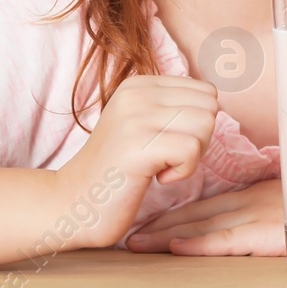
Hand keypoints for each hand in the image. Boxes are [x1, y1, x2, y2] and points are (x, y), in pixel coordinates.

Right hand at [53, 74, 219, 249]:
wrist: (71, 203)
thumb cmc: (115, 170)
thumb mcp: (141, 124)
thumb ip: (172, 108)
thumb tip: (215, 98)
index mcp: (139, 84)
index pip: (204, 91)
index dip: (197, 124)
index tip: (166, 143)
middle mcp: (136, 93)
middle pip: (209, 106)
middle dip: (199, 138)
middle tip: (167, 158)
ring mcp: (135, 117)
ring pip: (205, 125)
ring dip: (191, 156)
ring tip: (159, 166)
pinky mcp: (138, 146)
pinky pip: (192, 151)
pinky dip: (183, 172)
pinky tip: (156, 178)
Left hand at [125, 177, 285, 255]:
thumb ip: (267, 213)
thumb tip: (245, 225)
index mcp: (252, 199)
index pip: (203, 207)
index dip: (172, 216)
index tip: (145, 224)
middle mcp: (248, 205)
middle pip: (194, 215)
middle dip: (159, 226)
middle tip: (127, 234)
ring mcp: (256, 217)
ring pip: (202, 226)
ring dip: (166, 235)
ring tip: (136, 243)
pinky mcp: (266, 234)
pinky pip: (227, 240)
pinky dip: (199, 244)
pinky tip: (175, 247)